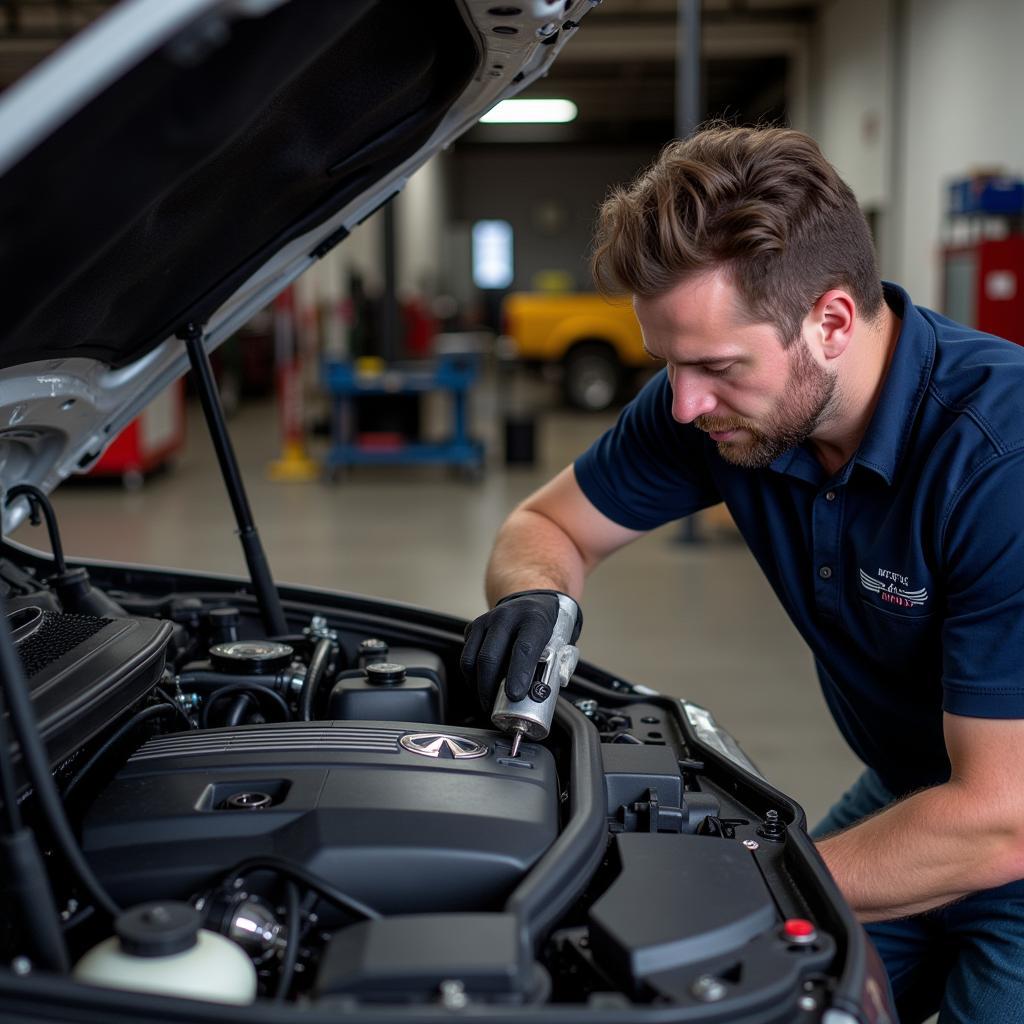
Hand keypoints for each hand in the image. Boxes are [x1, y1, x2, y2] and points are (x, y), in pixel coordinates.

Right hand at [461, 590, 581, 709]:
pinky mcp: (474, 626)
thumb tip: (542, 695)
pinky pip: (466, 657)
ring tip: (486, 701)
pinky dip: (471, 677)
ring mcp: (487, 620)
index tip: (515, 696)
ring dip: (477, 685)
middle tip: (494, 707)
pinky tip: (480, 686)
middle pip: (490, 656)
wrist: (533, 601)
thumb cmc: (547, 627)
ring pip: (473, 659)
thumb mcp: (559, 642)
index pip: (524, 648)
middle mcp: (507, 616)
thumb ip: (555, 667)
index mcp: (534, 619)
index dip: (518, 674)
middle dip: (489, 688)